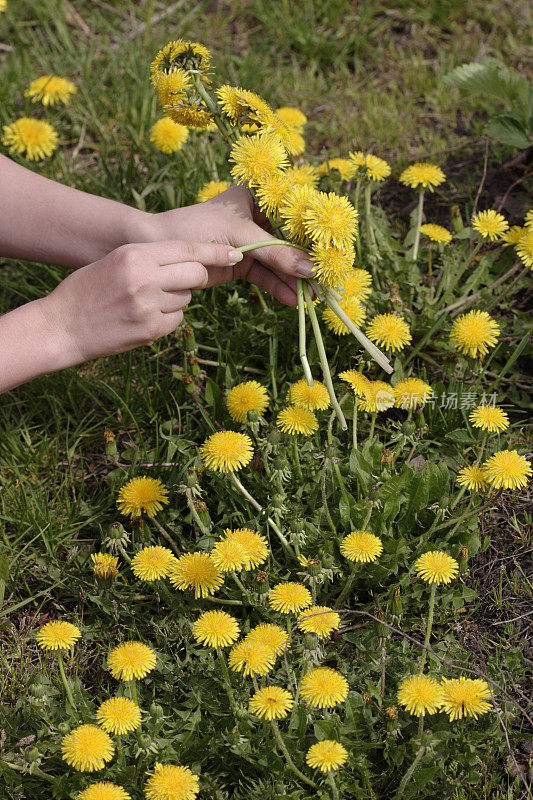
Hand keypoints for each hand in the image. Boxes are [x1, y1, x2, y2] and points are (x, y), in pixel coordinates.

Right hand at [37, 240, 242, 363]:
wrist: (61, 326)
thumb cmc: (87, 290)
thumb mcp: (114, 261)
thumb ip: (149, 258)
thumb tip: (190, 260)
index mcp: (135, 254)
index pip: (188, 249)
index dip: (215, 252)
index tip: (236, 253)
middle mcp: (144, 278)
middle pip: (196, 273)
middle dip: (196, 277)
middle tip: (181, 282)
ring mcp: (148, 306)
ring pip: (186, 298)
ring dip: (176, 300)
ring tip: (145, 303)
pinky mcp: (150, 330)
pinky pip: (177, 319)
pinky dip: (167, 319)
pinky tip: (142, 319)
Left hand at [151, 185, 314, 305]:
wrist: (159, 248)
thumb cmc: (197, 227)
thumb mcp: (241, 238)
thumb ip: (276, 254)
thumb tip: (310, 270)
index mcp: (259, 196)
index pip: (295, 215)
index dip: (314, 235)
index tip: (333, 254)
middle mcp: (258, 217)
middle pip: (290, 242)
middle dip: (306, 263)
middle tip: (325, 282)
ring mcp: (251, 241)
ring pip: (279, 262)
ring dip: (294, 280)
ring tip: (311, 298)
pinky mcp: (242, 263)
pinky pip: (265, 276)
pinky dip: (277, 288)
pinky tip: (292, 300)